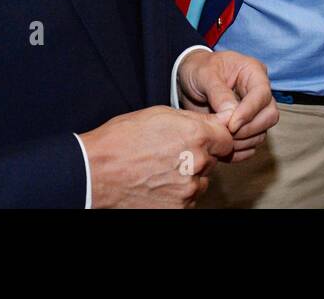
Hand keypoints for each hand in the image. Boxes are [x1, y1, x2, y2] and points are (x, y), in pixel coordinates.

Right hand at [79, 106, 234, 208]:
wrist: (96, 172)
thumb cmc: (123, 139)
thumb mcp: (159, 115)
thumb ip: (193, 119)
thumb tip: (218, 121)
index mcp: (196, 135)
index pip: (226, 140)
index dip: (215, 138)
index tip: (203, 140)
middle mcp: (198, 163)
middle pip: (212, 161)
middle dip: (199, 157)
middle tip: (171, 154)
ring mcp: (188, 189)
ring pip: (200, 182)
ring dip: (188, 177)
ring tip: (160, 170)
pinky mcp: (178, 209)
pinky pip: (188, 200)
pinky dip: (177, 194)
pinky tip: (156, 185)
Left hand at [177, 49, 277, 161]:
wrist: (188, 80)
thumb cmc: (198, 69)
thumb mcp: (204, 74)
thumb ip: (218, 92)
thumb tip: (231, 115)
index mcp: (253, 72)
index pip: (262, 94)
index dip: (249, 111)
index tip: (231, 124)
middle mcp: (258, 93)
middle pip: (269, 115)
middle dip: (249, 128)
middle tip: (226, 132)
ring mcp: (254, 112)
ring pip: (262, 132)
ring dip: (243, 141)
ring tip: (221, 139)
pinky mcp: (246, 127)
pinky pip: (251, 144)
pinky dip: (239, 150)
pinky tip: (222, 148)